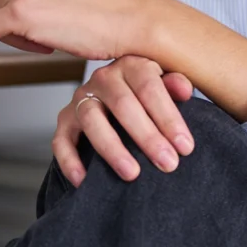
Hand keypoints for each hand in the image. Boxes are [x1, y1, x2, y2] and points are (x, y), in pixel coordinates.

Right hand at [53, 56, 194, 185]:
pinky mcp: (64, 120)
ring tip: (132, 174)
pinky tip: (85, 181)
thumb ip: (176, 85)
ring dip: (112, 149)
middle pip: (123, 105)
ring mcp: (81, 98)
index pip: (150, 88)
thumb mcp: (166, 83)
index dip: (168, 118)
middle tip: (168, 163)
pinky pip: (61, 141)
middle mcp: (104, 78)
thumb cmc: (148, 92)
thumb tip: (185, 91)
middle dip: (147, 137)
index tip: (185, 146)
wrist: (120, 93)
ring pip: (92, 120)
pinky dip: (70, 161)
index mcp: (132, 65)